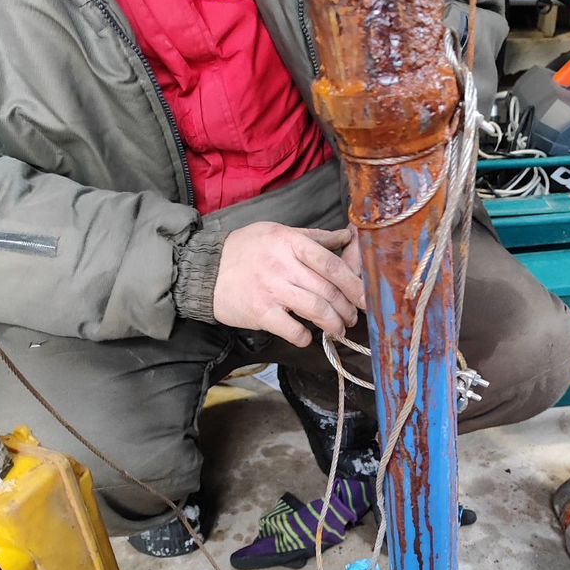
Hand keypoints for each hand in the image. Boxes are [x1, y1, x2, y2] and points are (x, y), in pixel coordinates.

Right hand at [213, 222, 364, 347]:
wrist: (204, 271)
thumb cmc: (245, 250)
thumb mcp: (278, 232)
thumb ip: (314, 237)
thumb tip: (347, 235)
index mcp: (290, 242)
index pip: (332, 264)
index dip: (354, 284)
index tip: (365, 298)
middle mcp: (283, 265)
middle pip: (329, 291)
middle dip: (348, 309)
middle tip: (352, 317)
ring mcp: (272, 289)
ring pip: (318, 311)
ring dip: (334, 324)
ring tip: (338, 328)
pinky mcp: (260, 312)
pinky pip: (293, 330)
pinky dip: (306, 337)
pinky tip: (308, 337)